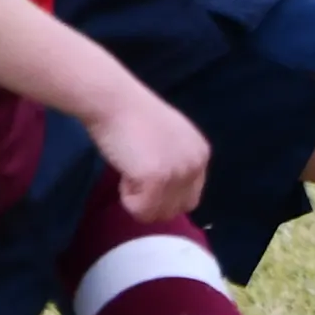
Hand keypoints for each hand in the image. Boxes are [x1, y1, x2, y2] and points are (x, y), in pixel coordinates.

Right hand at [85, 84, 213, 225]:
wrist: (113, 101)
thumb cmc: (131, 117)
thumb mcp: (168, 139)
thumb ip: (176, 163)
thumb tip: (168, 196)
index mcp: (201, 154)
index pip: (189, 198)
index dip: (164, 196)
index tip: (145, 178)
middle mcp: (196, 163)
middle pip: (176, 209)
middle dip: (152, 201)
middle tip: (134, 174)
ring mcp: (179, 171)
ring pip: (157, 213)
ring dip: (138, 199)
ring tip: (130, 169)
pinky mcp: (158, 178)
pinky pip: (140, 209)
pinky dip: (126, 196)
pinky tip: (124, 170)